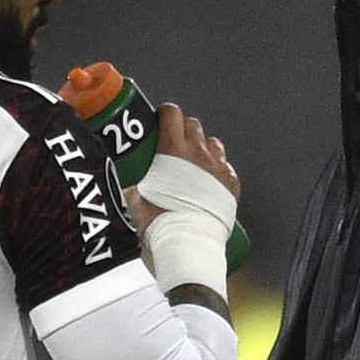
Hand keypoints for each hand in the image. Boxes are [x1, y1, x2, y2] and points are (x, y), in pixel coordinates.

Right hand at [126, 105, 238, 238]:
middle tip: (175, 142)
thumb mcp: (137, 204)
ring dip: (203, 147)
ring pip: (213, 143)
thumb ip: (133, 188)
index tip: (162, 117)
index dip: (166, 113)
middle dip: (184, 129)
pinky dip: (218, 170)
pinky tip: (210, 181)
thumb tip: (127, 186)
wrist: (189, 246)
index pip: (172, 114)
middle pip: (193, 125)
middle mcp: (199, 154)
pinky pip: (227, 167)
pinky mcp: (231, 185)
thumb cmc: (162, 226)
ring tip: (195, 161)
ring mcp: (218, 169)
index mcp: (173, 152)